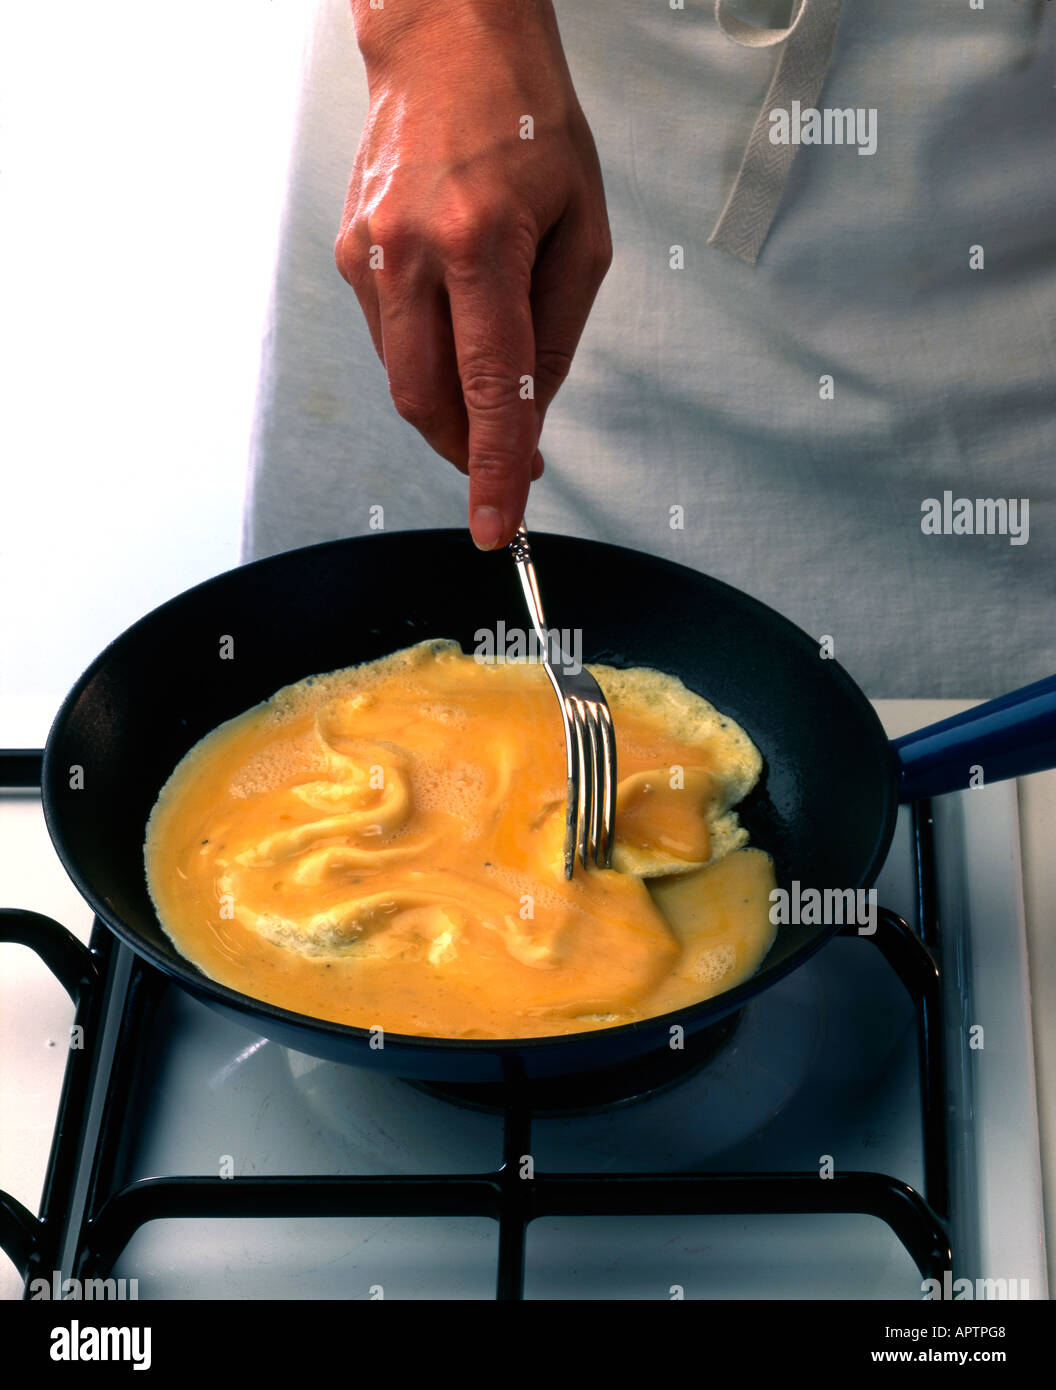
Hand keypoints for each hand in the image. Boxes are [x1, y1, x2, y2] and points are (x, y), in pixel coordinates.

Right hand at [335, 0, 611, 548]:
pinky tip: (455, 325)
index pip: (488, 388)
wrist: (449, 44)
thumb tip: (529, 410)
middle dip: (467, 449)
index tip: (496, 525)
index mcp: (480, 242)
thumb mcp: (584, 228)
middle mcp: (411, 252)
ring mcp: (369, 254)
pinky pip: (388, 340)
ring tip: (491, 370)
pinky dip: (428, 359)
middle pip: (427, 400)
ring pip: (403, 377)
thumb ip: (559, 332)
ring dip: (449, 404)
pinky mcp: (350, 254)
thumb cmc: (527, 121)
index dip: (492, 469)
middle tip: (508, 461)